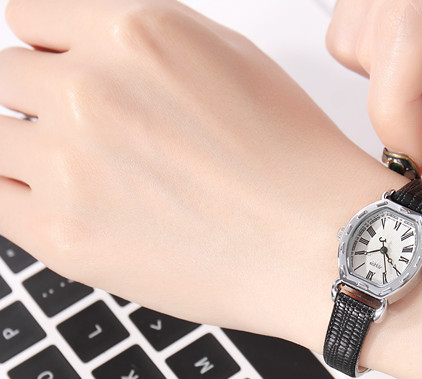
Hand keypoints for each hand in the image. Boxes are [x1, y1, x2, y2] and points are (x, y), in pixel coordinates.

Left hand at [0, 0, 401, 349]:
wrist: (321, 244)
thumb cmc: (295, 160)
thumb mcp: (230, 58)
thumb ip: (142, 39)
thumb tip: (85, 39)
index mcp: (136, 32)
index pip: (28, 12)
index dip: (49, 43)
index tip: (58, 65)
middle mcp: (93, 88)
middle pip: (9, 74)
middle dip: (47, 99)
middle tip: (99, 134)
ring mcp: (69, 163)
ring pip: (0, 137)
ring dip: (36, 152)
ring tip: (99, 178)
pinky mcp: (61, 233)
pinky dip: (25, 199)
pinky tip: (76, 207)